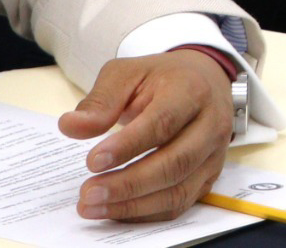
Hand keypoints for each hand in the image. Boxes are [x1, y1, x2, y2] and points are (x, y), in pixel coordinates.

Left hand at [61, 50, 234, 221]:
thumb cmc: (161, 78)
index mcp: (192, 91)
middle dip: (128, 183)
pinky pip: (179, 204)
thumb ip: (100, 100)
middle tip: (88, 192)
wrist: (203, 82)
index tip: (92, 162)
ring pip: (177, 190)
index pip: (162, 123)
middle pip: (174, 163)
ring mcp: (214, 154)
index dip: (128, 146)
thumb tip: (71, 126)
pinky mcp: (209, 177)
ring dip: (133, 204)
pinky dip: (145, 213)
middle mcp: (210, 125)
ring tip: (94, 206)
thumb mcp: (127, 73)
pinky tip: (115, 210)